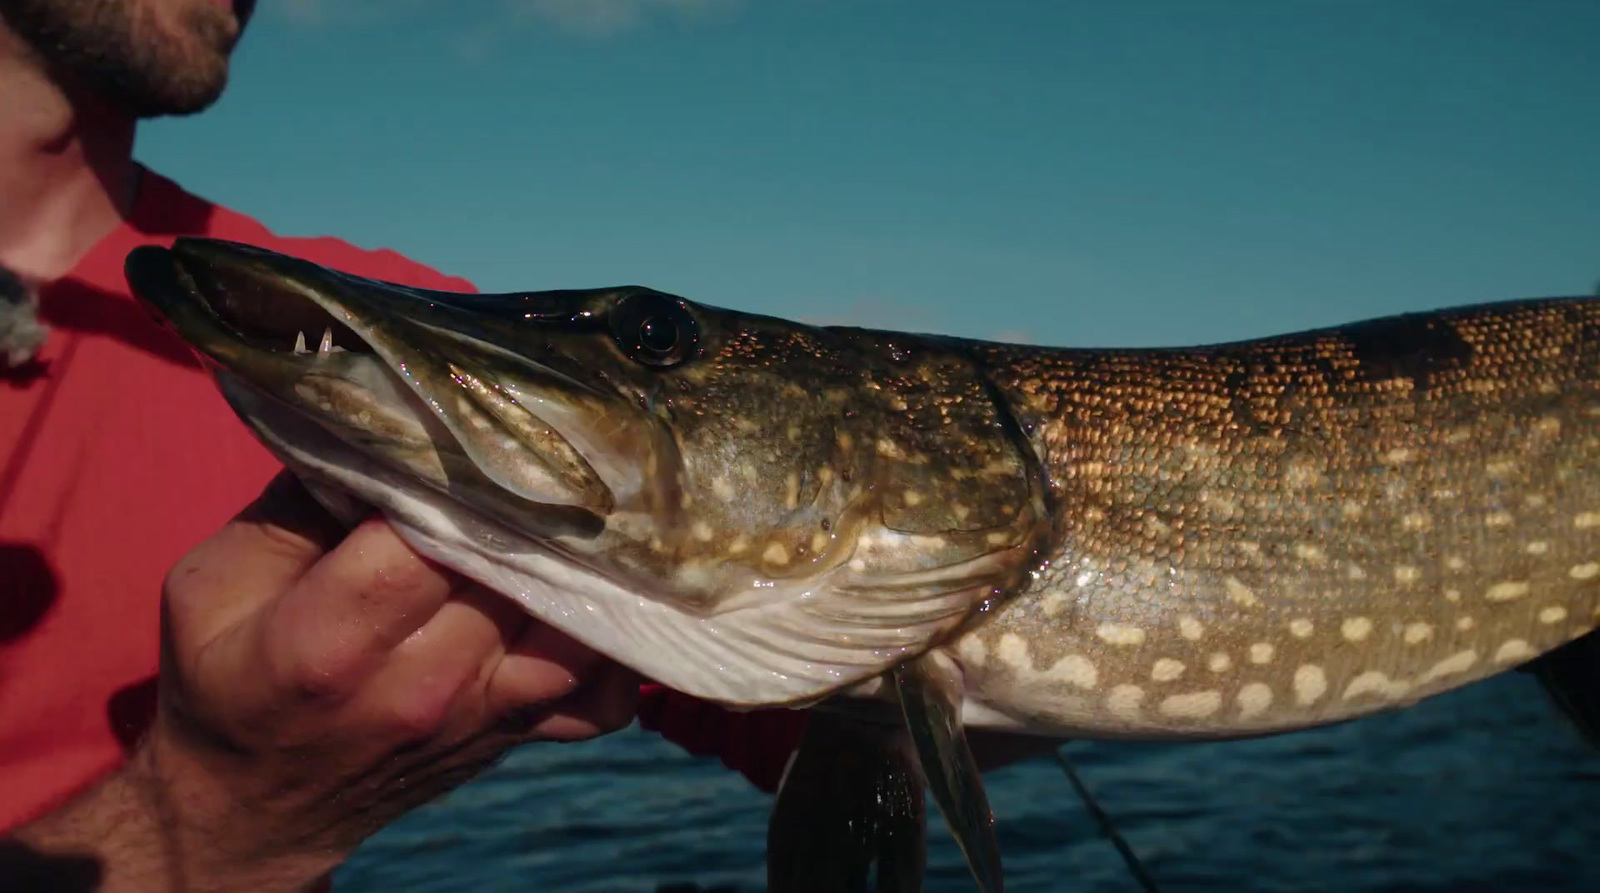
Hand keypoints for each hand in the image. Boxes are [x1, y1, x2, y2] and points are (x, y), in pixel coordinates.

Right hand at [12, 470, 637, 891]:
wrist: (254, 807)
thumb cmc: (228, 678)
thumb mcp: (215, 582)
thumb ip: (295, 503)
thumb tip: (376, 417)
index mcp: (328, 646)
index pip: (424, 545)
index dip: (452, 482)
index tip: (457, 433)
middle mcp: (421, 687)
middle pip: (511, 575)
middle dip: (524, 508)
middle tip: (528, 448)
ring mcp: (482, 717)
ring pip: (575, 626)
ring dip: (582, 568)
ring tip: (570, 510)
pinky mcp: (521, 735)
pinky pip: (606, 693)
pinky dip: (615, 648)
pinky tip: (596, 598)